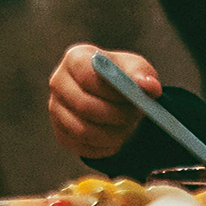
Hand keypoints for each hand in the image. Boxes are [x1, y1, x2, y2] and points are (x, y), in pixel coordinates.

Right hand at [48, 44, 154, 160]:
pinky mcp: (61, 132)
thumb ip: (142, 75)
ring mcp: (55, 108)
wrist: (113, 95)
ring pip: (83, 131)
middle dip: (115, 115)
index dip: (112, 91)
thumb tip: (149, 86)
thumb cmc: (123, 76)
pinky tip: (116, 137)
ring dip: (112, 134)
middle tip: (134, 117)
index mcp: (75, 58)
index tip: (133, 98)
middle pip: (84, 106)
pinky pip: (83, 147)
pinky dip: (104, 148)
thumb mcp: (136, 69)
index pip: (87, 76)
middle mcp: (59, 82)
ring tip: (127, 128)